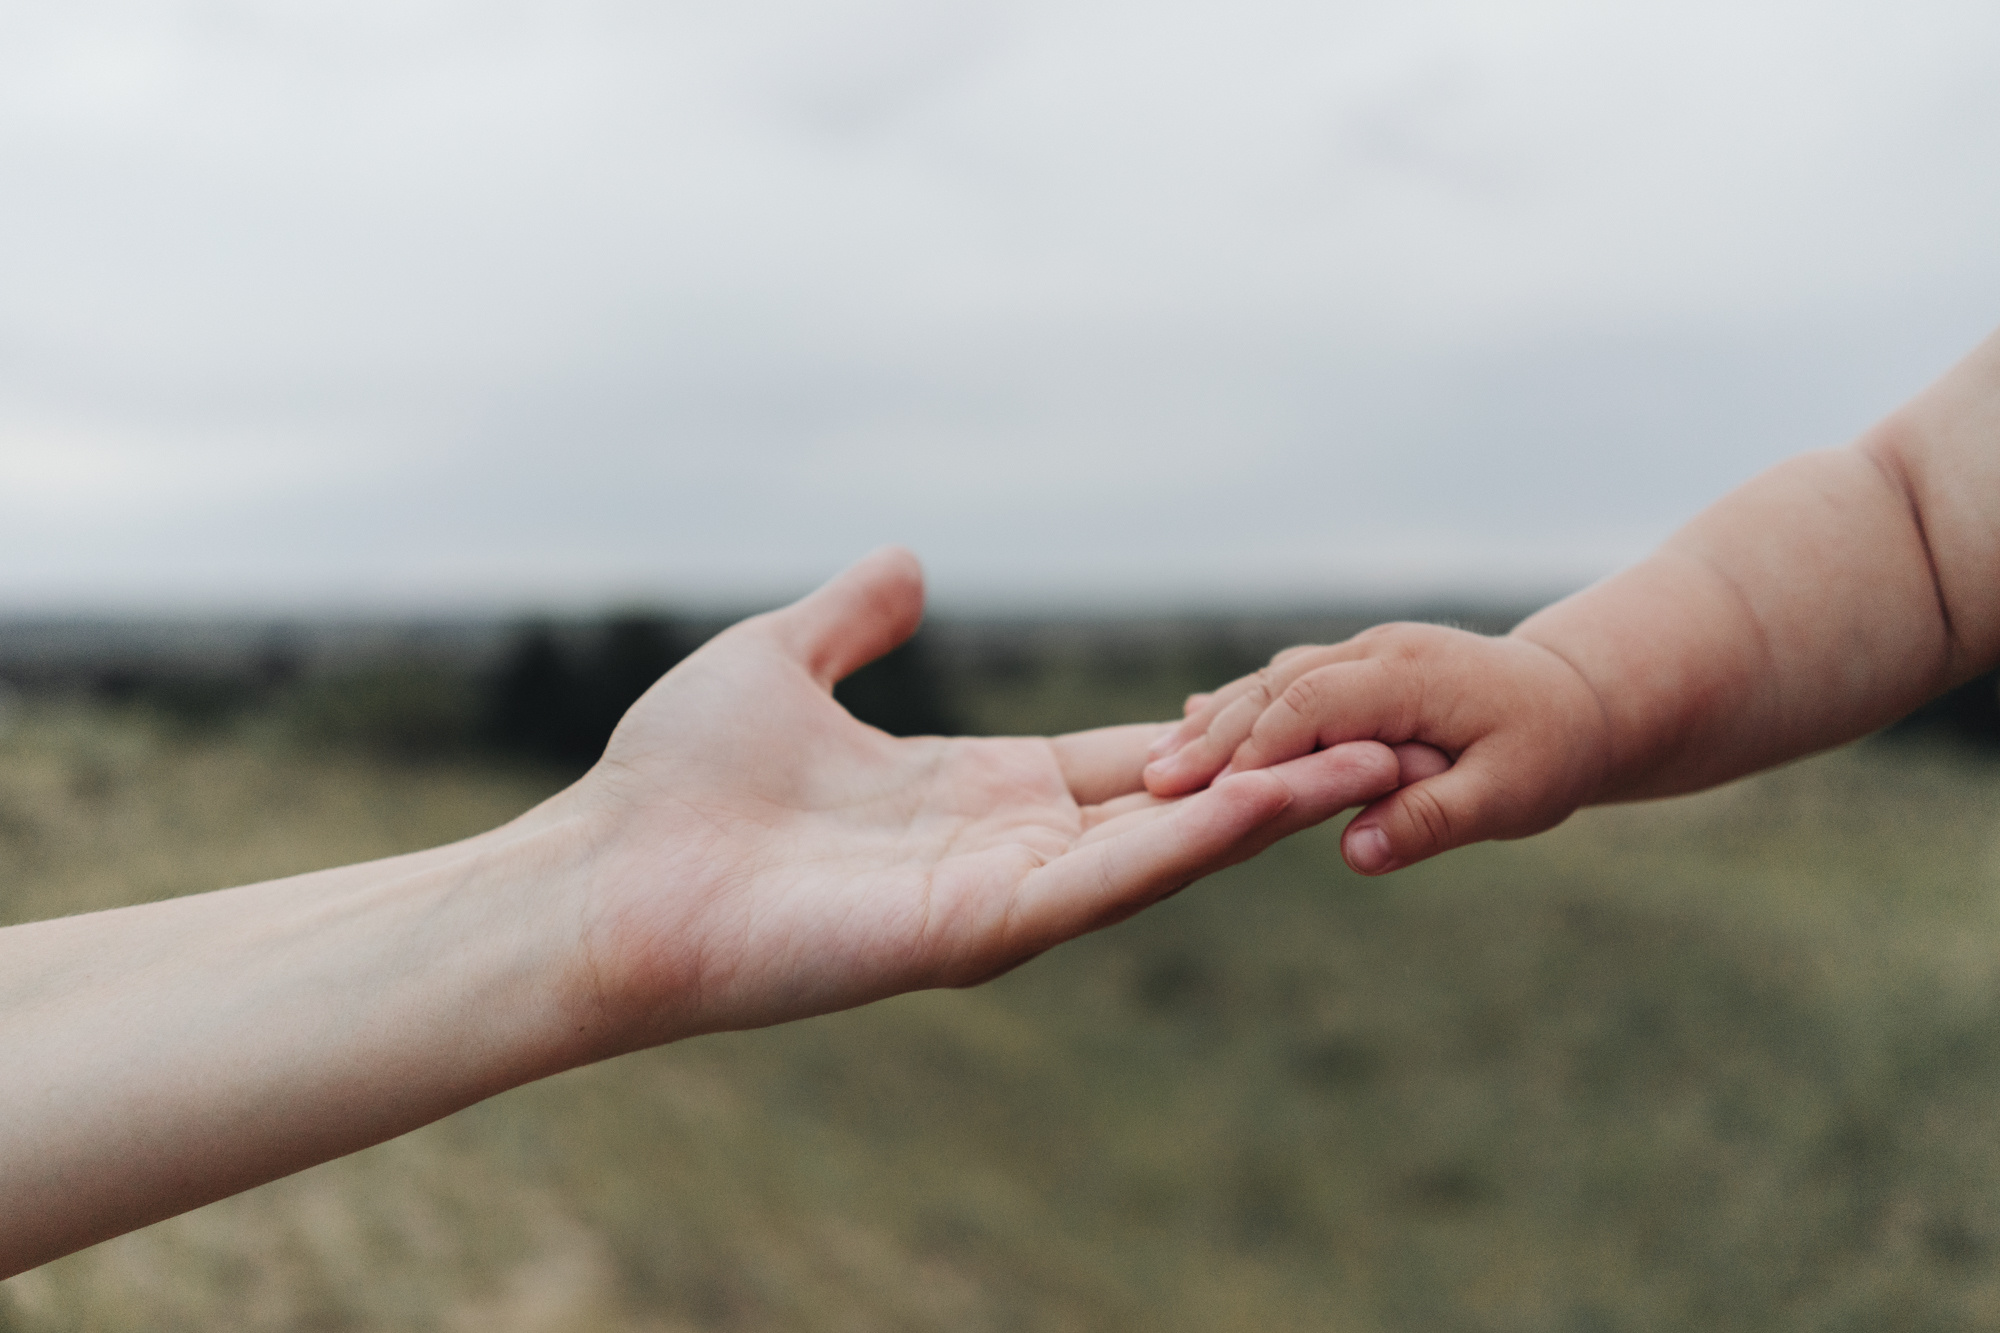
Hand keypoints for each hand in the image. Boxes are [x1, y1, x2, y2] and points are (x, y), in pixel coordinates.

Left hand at [552, 549, 1417, 1049]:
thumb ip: (852, 619)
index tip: (1300, 698)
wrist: (601, 877)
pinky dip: (1197, 844)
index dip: (1211, 734)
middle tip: (1390, 730)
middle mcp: (1000, 848)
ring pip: (1164, 849)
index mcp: (969, 790)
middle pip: (1170, 808)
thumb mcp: (778, 663)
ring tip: (1374, 755)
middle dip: (1276, 773)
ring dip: (1269, 808)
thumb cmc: (670, 785)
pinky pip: (1106, 882)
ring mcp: (995, 896)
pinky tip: (1274, 799)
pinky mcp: (973, 931)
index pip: (1121, 761)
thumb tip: (905, 559)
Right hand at [1139, 623, 1608, 874]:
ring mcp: (1362, 655)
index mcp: (1411, 676)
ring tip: (1155, 767)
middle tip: (1155, 782)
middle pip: (1274, 686)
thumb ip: (1432, 821)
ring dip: (1215, 721)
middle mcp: (1377, 652)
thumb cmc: (1551, 751)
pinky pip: (1285, 683)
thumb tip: (1356, 854)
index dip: (1254, 748)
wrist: (1579, 698)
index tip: (1202, 794)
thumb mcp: (1510, 797)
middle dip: (1214, 734)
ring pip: (1270, 681)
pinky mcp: (1355, 670)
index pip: (1312, 704)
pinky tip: (1189, 727)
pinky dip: (1239, 708)